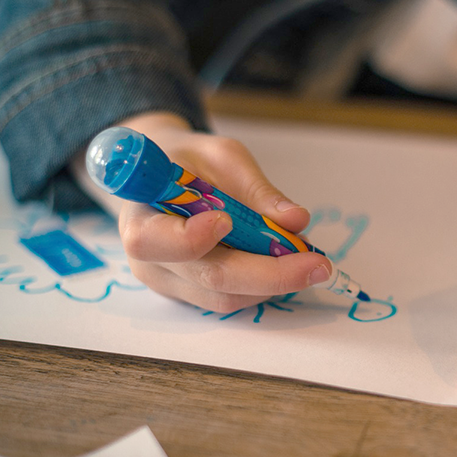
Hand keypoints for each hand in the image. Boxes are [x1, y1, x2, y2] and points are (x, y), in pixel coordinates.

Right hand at [75, 112, 332, 312]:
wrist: (167, 177)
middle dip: (269, 273)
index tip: (226, 221)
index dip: (191, 238)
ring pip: (226, 297)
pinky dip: (265, 285)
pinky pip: (232, 299)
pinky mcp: (191, 295)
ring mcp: (170, 283)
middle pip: (208, 277)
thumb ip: (256, 189)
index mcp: (141, 216)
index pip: (154, 241)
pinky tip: (287, 264)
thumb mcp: (223, 157)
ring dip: (274, 282)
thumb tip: (295, 220)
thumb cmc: (191, 161)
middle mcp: (148, 259)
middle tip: (316, 264)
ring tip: (308, 259)